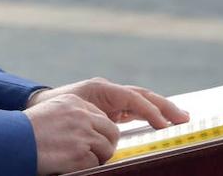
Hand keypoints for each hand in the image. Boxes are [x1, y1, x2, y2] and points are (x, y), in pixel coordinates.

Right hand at [25, 93, 119, 174]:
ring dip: (97, 158)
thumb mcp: (50, 110)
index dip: (100, 131)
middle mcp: (81, 116)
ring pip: (106, 149)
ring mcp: (82, 135)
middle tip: (97, 154)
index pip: (101, 116)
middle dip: (106, 144)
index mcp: (74, 102)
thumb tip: (88, 130)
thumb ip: (71, 115)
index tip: (96, 139)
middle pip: (111, 131)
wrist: (12, 141)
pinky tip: (70, 165)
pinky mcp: (80, 154)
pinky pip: (94, 164)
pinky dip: (85, 168)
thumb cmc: (26, 130)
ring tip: (80, 160)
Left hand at [30, 77, 188, 129]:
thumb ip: (95, 123)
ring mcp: (110, 98)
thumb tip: (112, 135)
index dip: (150, 111)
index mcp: (101, 89)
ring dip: (161, 109)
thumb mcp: (74, 114)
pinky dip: (149, 114)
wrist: (38, 105)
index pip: (133, 98)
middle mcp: (109, 91)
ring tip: (180, 119)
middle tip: (184, 118)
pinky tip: (161, 122)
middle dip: (164, 107)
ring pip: (141, 101)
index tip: (164, 125)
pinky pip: (134, 109)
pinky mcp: (110, 106)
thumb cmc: (53, 111)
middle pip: (142, 96)